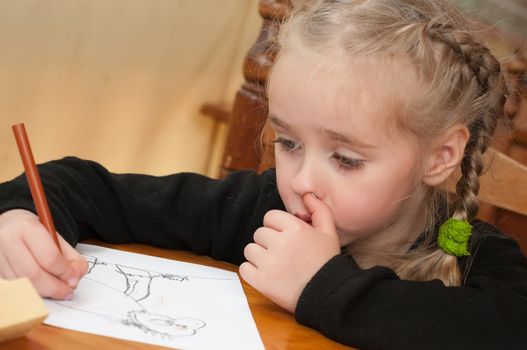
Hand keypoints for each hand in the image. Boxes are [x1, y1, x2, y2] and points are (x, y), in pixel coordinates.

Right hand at [0, 209, 87, 298]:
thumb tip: (75, 278)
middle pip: (33, 274)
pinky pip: (14, 287)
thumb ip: (70, 257)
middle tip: (67, 292)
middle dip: (54, 288)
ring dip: (43, 292)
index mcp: (27, 227)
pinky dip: (31, 291)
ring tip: (56, 290)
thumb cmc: (32, 232)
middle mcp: (8, 241)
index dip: (64, 273)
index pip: (49, 257)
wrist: (6, 225)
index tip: (74, 281)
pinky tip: (40, 288)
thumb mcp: (54, 237)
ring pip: (22, 284)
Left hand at [240, 193, 339, 312]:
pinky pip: (244, 268)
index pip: (269, 217)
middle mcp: (280, 243)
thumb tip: (307, 194)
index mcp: (295, 228)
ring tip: (275, 265)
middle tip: (282, 254)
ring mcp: (269, 263)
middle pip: (259, 233)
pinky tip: (267, 275)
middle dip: (268, 242)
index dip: (277, 227)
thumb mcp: (329, 232)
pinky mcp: (261, 281)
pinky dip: (252, 272)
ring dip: (259, 257)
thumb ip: (319, 210)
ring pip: (250, 249)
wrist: (329, 296)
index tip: (285, 239)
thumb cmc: (327, 262)